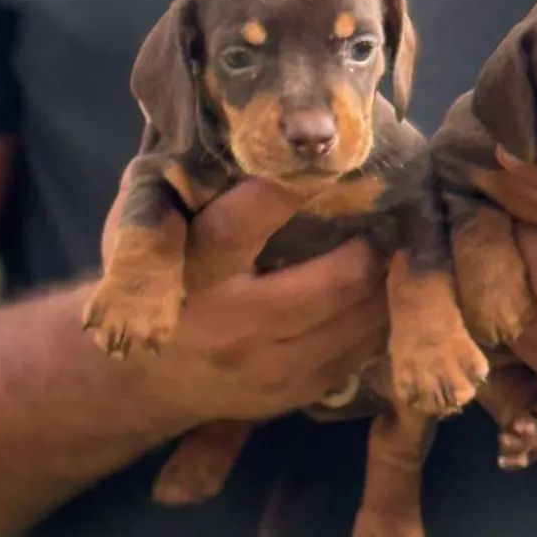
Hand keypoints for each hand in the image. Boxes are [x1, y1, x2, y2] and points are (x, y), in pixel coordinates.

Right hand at [101, 171, 386, 423]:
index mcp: (195, 271)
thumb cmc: (162, 280)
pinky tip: (382, 292)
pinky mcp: (290, 394)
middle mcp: (231, 324)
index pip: (240, 224)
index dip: (289, 190)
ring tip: (396, 250)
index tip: (329, 159)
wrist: (140, 381)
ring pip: (359, 322)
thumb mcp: (161, 231)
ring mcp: (266, 368)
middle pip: (332, 284)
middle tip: (390, 216)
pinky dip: (379, 319)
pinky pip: (359, 354)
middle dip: (373, 246)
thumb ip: (204, 190)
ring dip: (387, 283)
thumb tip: (274, 141)